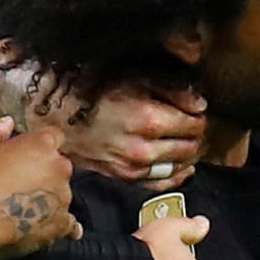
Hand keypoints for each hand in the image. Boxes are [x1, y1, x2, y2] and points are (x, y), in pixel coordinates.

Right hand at [0, 42, 207, 190]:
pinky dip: (173, 176)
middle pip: (189, 147)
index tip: (198, 110)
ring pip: (176, 166)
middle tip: (195, 124)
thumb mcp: (136, 77)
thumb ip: (173, 89)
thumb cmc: (95, 88)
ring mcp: (132, 167)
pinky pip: (158, 182)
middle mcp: (142, 148)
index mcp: (148, 119)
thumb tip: (201, 104)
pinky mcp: (122, 177)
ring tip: (187, 141)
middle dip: (197, 136)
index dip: (200, 116)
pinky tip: (181, 167)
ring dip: (187, 155)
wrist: (58, 113)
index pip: (194, 125)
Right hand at [0, 118, 80, 259]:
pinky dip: (55, 221)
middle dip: (44, 172)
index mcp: (42, 145)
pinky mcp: (62, 224)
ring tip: (22, 207)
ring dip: (48, 196)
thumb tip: (8, 123)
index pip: (53, 137)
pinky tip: (39, 224)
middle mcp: (59, 168)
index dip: (39, 146)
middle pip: (58, 165)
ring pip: (61, 192)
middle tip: (20, 183)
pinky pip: (67, 221)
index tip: (26, 157)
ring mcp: (63, 198)